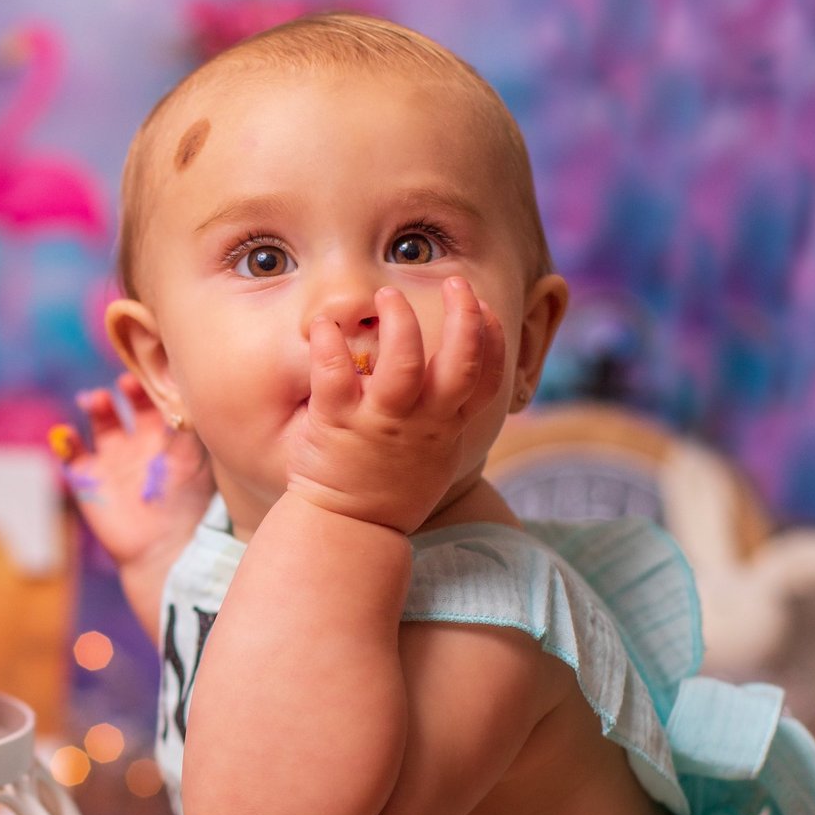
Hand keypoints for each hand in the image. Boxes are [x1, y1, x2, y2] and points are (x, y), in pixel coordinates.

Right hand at [51, 371, 214, 570]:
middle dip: (125, 390)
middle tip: (125, 383)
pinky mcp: (89, 480)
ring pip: (100, 422)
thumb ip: (187, 424)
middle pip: (127, 404)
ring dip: (97, 407)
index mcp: (167, 438)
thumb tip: (183, 388)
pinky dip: (66, 441)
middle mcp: (139, 444)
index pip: (157, 399)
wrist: (165, 549)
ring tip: (97, 401)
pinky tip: (69, 434)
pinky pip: (70, 453)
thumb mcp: (194, 459)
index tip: (152, 375)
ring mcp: (112, 461)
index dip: (152, 385)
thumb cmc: (188, 505)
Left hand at [286, 276, 505, 533]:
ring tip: (386, 295)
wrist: (348, 532)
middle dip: (464, 315)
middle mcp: (423, 422)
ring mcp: (381, 422)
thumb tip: (456, 390)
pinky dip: (329, 346)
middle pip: (461, 360)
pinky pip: (334, 375)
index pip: (486, 376)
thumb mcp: (435, 460)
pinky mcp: (338, 424)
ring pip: (402, 362)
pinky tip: (323, 326)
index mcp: (449, 428)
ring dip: (399, 321)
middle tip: (455, 282)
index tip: (486, 308)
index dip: (492, 338)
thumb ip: (447, 423)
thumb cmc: (388, 493)